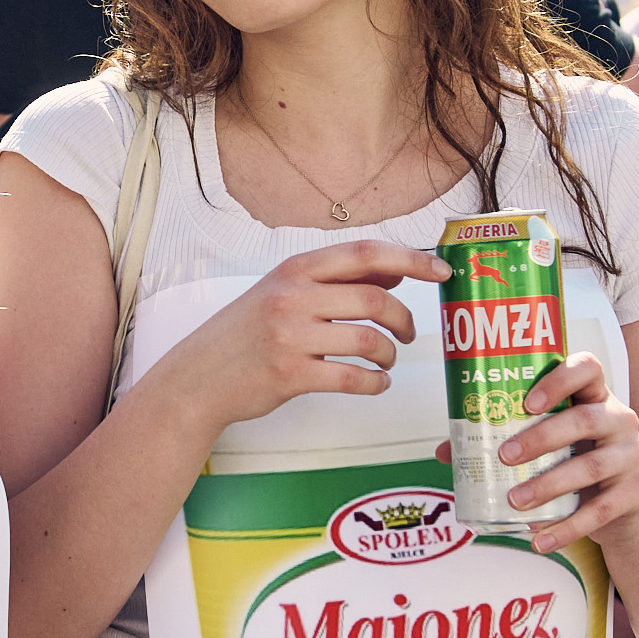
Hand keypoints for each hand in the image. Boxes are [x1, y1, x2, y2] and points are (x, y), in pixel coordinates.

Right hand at [152, 241, 444, 437]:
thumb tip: (395, 273)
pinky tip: (376, 384)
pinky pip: (353, 378)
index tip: (441, 270)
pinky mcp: (291, 375)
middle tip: (408, 335)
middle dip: (404, 320)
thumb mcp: (283, 293)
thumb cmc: (243, 335)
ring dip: (389, 355)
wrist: (197, 378)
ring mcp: (291, 336)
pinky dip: (375, 383)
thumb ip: (334, 281)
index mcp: (295, 270)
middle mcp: (293, 297)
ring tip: (385, 362)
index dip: (411, 260)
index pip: (366, 253)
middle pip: (376, 299)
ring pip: (368, 340)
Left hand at [495, 350, 638, 556]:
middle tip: (506, 454)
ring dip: (549, 485)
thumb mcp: (551, 445)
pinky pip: (599, 512)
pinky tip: (540, 539)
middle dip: (542, 437)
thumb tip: (445, 451)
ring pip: (590, 467)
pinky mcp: (636, 494)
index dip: (559, 379)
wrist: (623, 508)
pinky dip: (566, 529)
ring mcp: (632, 456)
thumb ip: (504, 440)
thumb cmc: (577, 461)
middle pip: (585, 419)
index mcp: (595, 397)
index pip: (587, 369)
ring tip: (516, 500)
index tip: (527, 400)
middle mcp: (619, 419)